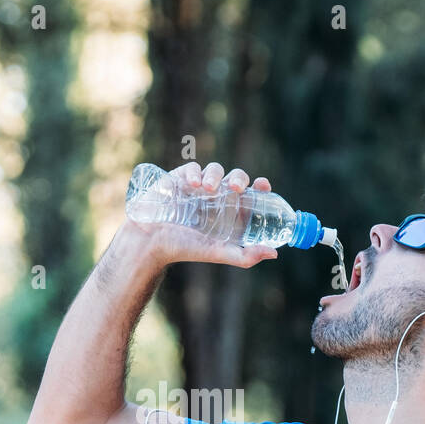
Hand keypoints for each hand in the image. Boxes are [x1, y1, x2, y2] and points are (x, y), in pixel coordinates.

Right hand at [122, 161, 279, 268]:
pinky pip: (193, 168)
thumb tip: (274, 253)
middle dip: (239, 178)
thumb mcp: (216, 253)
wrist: (150, 242)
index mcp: (229, 212)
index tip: (264, 186)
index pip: (251, 194)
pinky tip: (193, 185)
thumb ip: (244, 255)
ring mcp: (198, 186)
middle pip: (236, 178)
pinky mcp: (180, 178)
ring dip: (216, 175)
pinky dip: (195, 172)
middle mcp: (216, 197)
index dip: (260, 187)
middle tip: (236, 188)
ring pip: (215, 170)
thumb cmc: (183, 248)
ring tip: (208, 189)